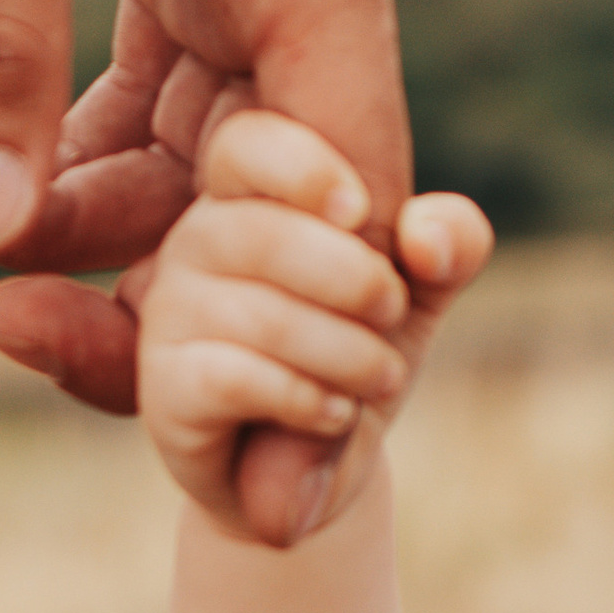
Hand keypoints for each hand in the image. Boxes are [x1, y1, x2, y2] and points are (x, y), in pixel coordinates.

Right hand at [139, 109, 491, 543]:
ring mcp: (170, 314)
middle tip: (391, 315)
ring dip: (349, 355)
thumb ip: (449, 244)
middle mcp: (195, 243)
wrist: (315, 468)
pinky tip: (333, 413)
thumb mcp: (419, 292)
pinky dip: (307, 400)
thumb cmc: (358, 350)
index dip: (304, 169)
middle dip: (356, 280)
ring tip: (379, 377)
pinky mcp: (164, 387)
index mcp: (248, 195)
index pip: (246, 144)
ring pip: (262, 317)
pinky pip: (236, 379)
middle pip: (264, 234)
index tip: (361, 214)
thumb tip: (427, 238)